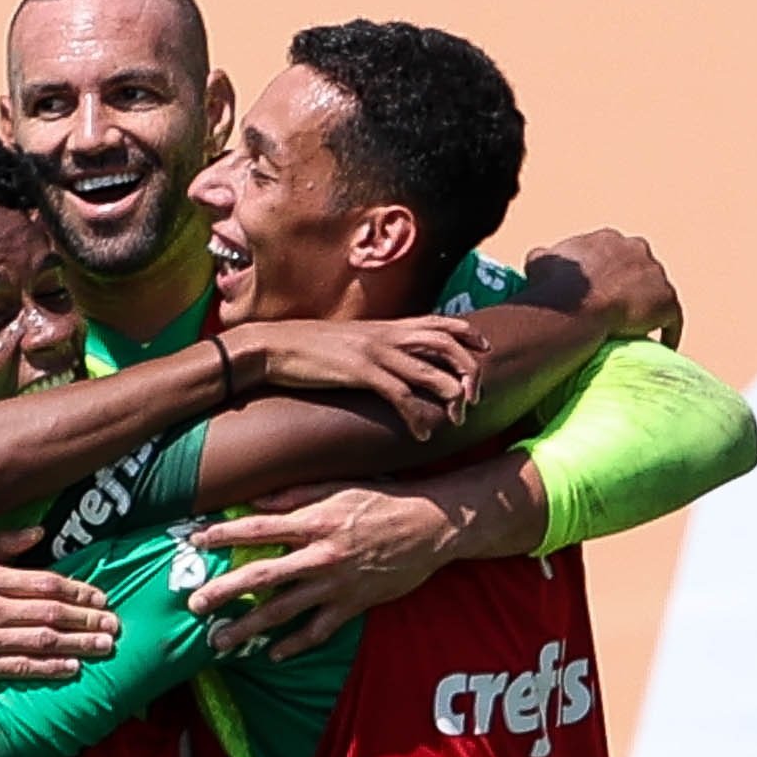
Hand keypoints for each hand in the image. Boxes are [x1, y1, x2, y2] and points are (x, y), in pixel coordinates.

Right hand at [0, 527, 119, 684]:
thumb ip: (3, 544)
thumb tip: (40, 531)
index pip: (44, 583)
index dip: (78, 590)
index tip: (102, 598)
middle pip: (49, 613)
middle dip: (87, 619)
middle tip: (115, 624)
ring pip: (40, 641)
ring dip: (78, 644)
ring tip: (105, 646)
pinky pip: (20, 668)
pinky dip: (50, 668)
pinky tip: (73, 668)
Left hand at [184, 481, 454, 661]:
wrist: (431, 526)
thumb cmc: (381, 500)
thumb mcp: (336, 487)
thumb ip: (293, 496)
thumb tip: (254, 500)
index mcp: (313, 522)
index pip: (258, 528)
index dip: (223, 533)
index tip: (194, 539)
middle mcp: (320, 555)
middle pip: (262, 575)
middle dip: (224, 591)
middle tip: (194, 604)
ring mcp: (336, 584)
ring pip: (284, 610)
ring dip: (248, 627)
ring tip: (219, 640)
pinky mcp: (354, 605)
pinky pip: (318, 630)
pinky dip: (294, 645)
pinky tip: (272, 655)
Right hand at [226, 316, 487, 439]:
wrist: (271, 346)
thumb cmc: (305, 347)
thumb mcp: (347, 340)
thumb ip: (372, 345)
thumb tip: (387, 359)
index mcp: (385, 326)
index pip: (440, 321)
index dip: (469, 334)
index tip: (485, 350)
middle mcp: (386, 335)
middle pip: (447, 345)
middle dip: (470, 371)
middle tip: (474, 398)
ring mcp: (375, 353)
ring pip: (432, 372)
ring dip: (452, 398)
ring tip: (457, 420)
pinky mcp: (360, 373)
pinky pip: (401, 396)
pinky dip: (418, 417)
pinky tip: (422, 435)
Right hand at [525, 228, 682, 347]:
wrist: (575, 306)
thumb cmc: (553, 285)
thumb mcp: (539, 261)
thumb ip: (546, 256)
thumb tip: (542, 258)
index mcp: (606, 239)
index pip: (611, 252)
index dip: (604, 271)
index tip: (596, 289)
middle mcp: (635, 248)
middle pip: (638, 268)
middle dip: (630, 285)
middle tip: (615, 308)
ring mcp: (655, 275)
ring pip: (656, 293)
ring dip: (648, 308)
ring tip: (636, 329)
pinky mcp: (667, 301)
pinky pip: (672, 320)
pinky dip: (668, 332)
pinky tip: (661, 346)